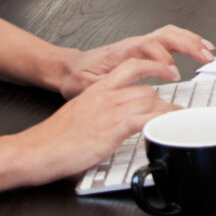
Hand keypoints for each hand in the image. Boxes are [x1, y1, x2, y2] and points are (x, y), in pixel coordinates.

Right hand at [12, 57, 181, 183]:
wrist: (38, 149)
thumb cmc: (55, 137)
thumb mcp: (80, 113)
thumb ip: (100, 110)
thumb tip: (113, 117)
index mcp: (97, 89)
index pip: (131, 67)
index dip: (154, 66)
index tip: (167, 70)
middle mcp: (105, 97)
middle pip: (145, 89)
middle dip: (163, 100)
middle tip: (173, 108)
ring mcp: (109, 112)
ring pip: (149, 102)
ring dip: (167, 112)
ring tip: (177, 119)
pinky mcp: (112, 130)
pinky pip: (144, 120)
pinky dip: (159, 122)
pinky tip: (167, 127)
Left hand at [55, 25, 214, 97]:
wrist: (68, 68)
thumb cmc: (76, 77)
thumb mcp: (85, 86)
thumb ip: (105, 87)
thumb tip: (124, 92)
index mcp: (121, 52)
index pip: (148, 47)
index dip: (163, 59)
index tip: (173, 74)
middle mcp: (133, 44)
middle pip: (165, 35)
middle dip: (188, 44)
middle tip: (205, 57)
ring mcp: (139, 45)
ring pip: (170, 34)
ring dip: (191, 41)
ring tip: (208, 51)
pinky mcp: (143, 50)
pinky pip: (168, 40)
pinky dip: (186, 42)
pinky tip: (197, 49)